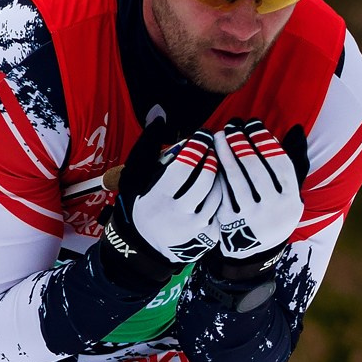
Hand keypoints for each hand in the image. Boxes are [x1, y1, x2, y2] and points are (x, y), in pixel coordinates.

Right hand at [96, 127, 227, 294]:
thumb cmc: (142, 204)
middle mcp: (178, 216)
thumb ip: (149, 145)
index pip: (183, 167)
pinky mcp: (211, 236)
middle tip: (215, 145)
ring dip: (222, 173)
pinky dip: (224, 190)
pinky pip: (223, 207)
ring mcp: (197, 228)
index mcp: (158, 199)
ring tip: (219, 161)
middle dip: (213, 156)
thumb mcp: (136, 177)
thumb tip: (159, 113)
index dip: (196, 147)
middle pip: (205, 178)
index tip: (201, 135)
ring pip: (218, 192)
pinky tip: (224, 179)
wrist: (146, 249)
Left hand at [190, 119, 300, 290]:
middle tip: (234, 126)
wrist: (254, 255)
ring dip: (227, 152)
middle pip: (256, 168)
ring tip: (222, 135)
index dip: (266, 142)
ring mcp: (250, 217)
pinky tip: (213, 156)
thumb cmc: (273, 214)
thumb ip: (293, 163)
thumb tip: (296, 129)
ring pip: (237, 178)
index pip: (280, 164)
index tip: (255, 125)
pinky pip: (223, 190)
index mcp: (291, 202)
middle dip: (243, 143)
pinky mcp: (230, 221)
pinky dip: (217, 171)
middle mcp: (273, 210)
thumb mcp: (289, 195)